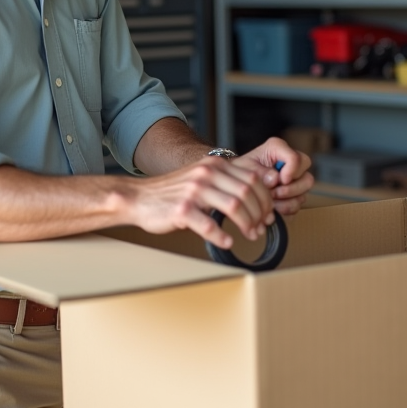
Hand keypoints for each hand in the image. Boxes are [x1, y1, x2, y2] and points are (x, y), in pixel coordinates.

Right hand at [124, 156, 275, 249]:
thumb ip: (226, 181)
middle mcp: (206, 174)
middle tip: (261, 227)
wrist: (139, 197)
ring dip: (248, 224)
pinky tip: (227, 242)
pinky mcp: (182, 210)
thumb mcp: (202, 178)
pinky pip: (209, 225)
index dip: (266, 198)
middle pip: (248, 192)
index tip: (267, 213)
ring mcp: (194, 191)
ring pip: (235, 206)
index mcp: (214, 165)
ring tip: (250, 235)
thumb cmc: (173, 193)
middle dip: (260, 213)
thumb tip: (258, 193)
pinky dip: (222, 236)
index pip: (253, 177)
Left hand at [234, 137, 313, 216]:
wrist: (237, 182)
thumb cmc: (241, 170)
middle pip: (307, 178)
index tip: (279, 180)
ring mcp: (295, 181)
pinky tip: (273, 207)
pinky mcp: (294, 196)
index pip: (296, 159)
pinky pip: (297, 206)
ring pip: (304, 194)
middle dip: (290, 189)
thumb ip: (260, 171)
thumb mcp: (245, 167)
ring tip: (270, 200)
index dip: (290, 172)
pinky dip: (285, 209)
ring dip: (286, 201)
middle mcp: (292, 163)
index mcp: (279, 149)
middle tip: (274, 193)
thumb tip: (275, 179)